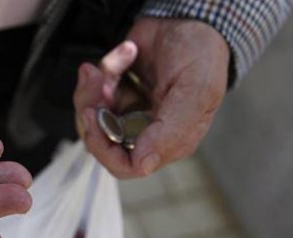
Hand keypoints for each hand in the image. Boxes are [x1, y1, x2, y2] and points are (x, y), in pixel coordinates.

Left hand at [74, 18, 229, 177]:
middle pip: (100, 141)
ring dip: (93, 89)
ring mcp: (129, 111)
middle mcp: (146, 131)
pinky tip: (125, 54)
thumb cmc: (201, 53)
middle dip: (92, 111)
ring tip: (107, 66)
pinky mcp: (117, 92)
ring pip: (91, 117)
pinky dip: (104, 69)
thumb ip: (171, 130)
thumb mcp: (195, 90)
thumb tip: (143, 163)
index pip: (125, 165)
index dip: (103, 146)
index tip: (95, 115)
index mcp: (169, 141)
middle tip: (98, 83)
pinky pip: (93, 91)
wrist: (191, 18)